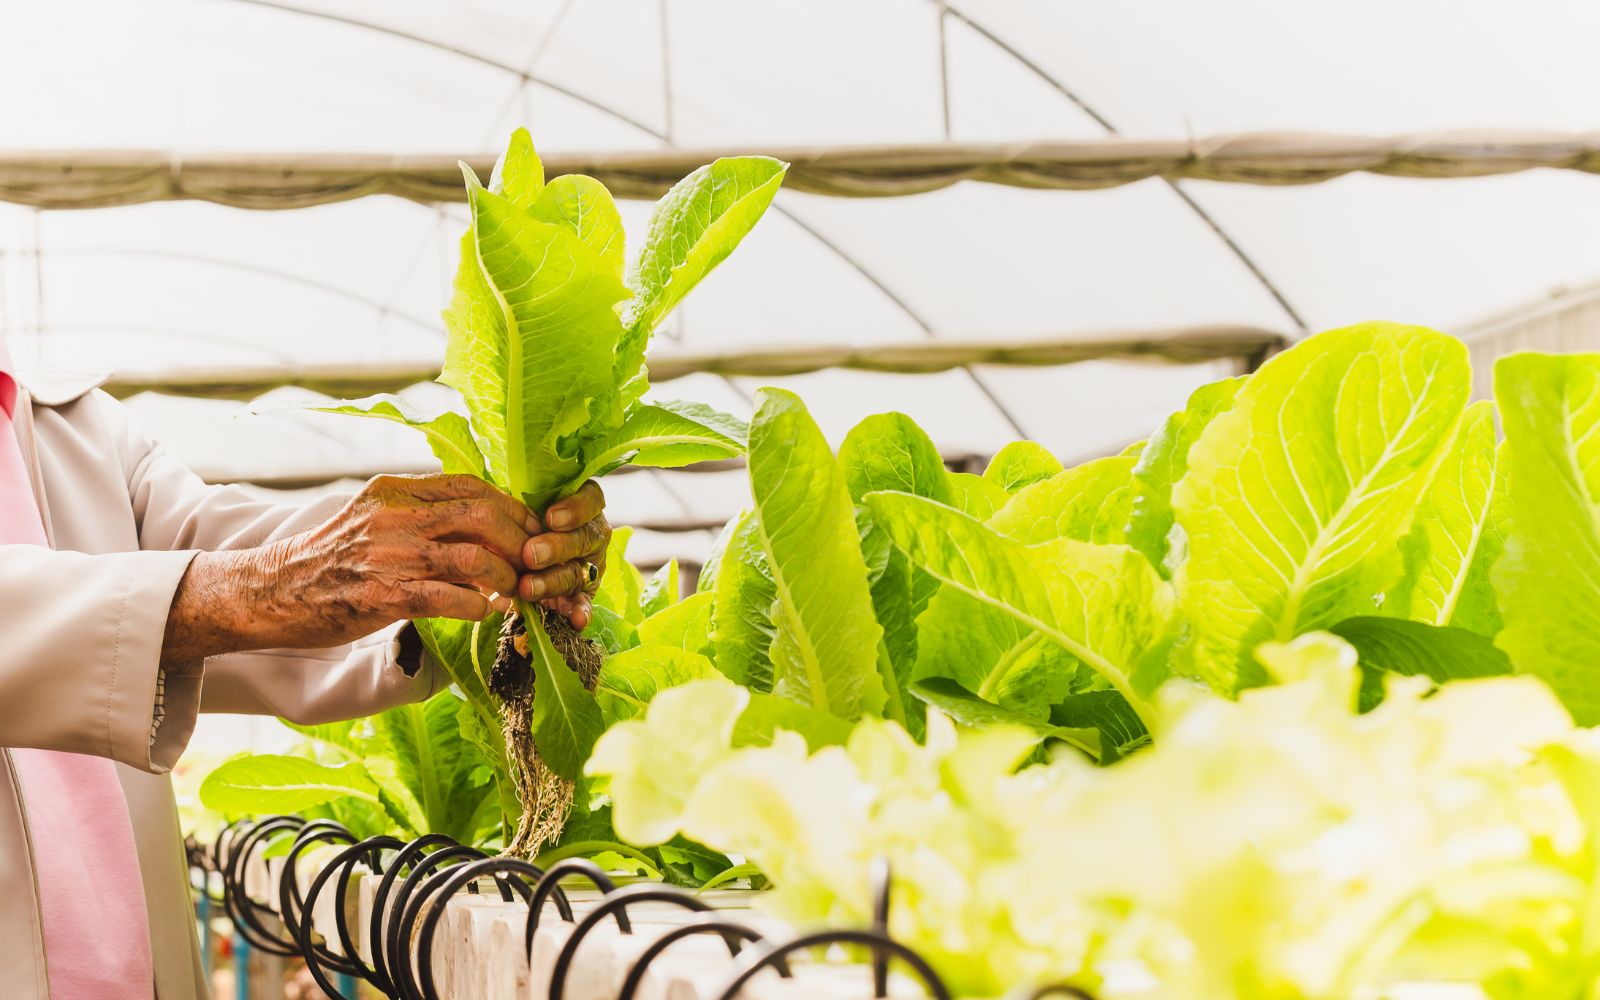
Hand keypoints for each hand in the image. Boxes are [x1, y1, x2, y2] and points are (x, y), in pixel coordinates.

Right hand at [162, 474, 543, 661]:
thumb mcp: (371, 516)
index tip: (530, 531)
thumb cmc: (326, 560)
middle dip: (521, 542)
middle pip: (484, 516)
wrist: (267, 593)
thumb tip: (475, 519)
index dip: (512, 509)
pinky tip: (483, 612)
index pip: (472, 487)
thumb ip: (418, 512)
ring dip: (506, 579)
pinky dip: (477, 605)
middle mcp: (394, 515)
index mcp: (393, 490)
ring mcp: (388, 554)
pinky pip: (450, 598)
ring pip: (475, 557)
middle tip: (534, 565)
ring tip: (514, 593)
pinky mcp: (383, 595)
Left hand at [519, 481, 610, 629]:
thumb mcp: (519, 511)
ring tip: (527, 588)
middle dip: (557, 547)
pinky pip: (584, 602)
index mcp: (582, 507)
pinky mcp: (582, 594)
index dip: (575, 509)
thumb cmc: (515, 523)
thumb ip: (517, 510)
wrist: (512, 556)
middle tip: (530, 554)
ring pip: (578, 571)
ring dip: (553, 580)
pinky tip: (576, 620)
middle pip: (584, 539)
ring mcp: (588, 566)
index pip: (591, 500)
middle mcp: (590, 536)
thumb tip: (493, 512)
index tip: (551, 518)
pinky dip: (580, 611)